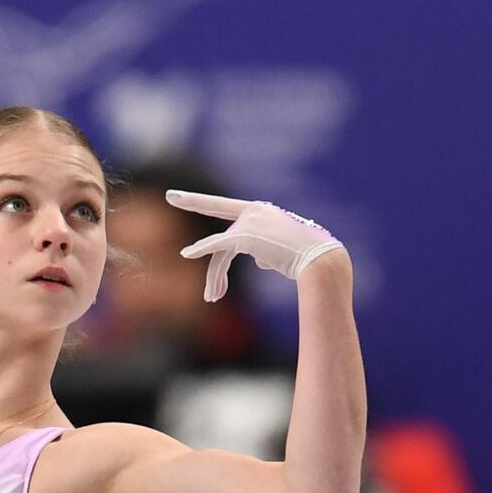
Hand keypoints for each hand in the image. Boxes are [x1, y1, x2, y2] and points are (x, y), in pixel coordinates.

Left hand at [166, 190, 344, 301]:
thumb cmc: (308, 259)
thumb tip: (258, 261)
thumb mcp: (284, 254)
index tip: (176, 194)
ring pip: (221, 252)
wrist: (321, 261)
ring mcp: (249, 222)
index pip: (225, 206)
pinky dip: (201, 250)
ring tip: (211, 298)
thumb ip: (267, 252)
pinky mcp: (245, 236)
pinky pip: (218, 247)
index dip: (200, 200)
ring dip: (216, 277)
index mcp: (263, 211)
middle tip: (170, 196)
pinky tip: (187, 254)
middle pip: (222, 239)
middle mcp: (254, 211)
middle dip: (193, 210)